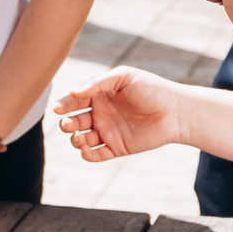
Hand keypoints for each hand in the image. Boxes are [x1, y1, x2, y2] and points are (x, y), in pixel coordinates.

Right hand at [52, 67, 188, 161]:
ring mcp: (107, 131)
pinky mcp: (116, 147)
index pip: (74, 101)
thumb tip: (73, 92)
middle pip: (73, 121)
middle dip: (66, 124)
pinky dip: (86, 154)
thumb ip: (97, 82)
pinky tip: (86, 148)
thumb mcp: (124, 77)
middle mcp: (100, 114)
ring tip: (79, 136)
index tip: (57, 109)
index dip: (63, 105)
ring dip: (75, 139)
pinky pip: (95, 155)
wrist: (175, 111)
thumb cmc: (152, 89)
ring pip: (81, 139)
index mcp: (99, 95)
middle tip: (68, 124)